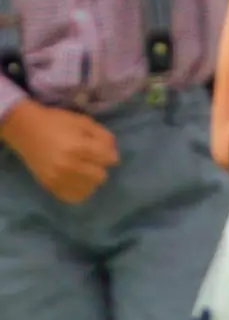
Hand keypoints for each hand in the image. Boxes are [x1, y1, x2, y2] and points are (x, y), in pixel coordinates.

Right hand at [0, 100, 118, 203]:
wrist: (24, 129)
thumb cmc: (56, 122)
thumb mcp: (84, 122)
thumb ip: (104, 137)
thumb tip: (114, 155)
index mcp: (78, 147)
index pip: (110, 160)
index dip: (109, 153)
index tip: (101, 150)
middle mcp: (68, 165)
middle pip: (101, 176)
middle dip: (100, 167)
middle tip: (90, 159)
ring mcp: (57, 177)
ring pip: (89, 188)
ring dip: (90, 179)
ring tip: (83, 169)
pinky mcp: (49, 185)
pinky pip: (73, 197)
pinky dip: (79, 190)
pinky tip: (77, 180)